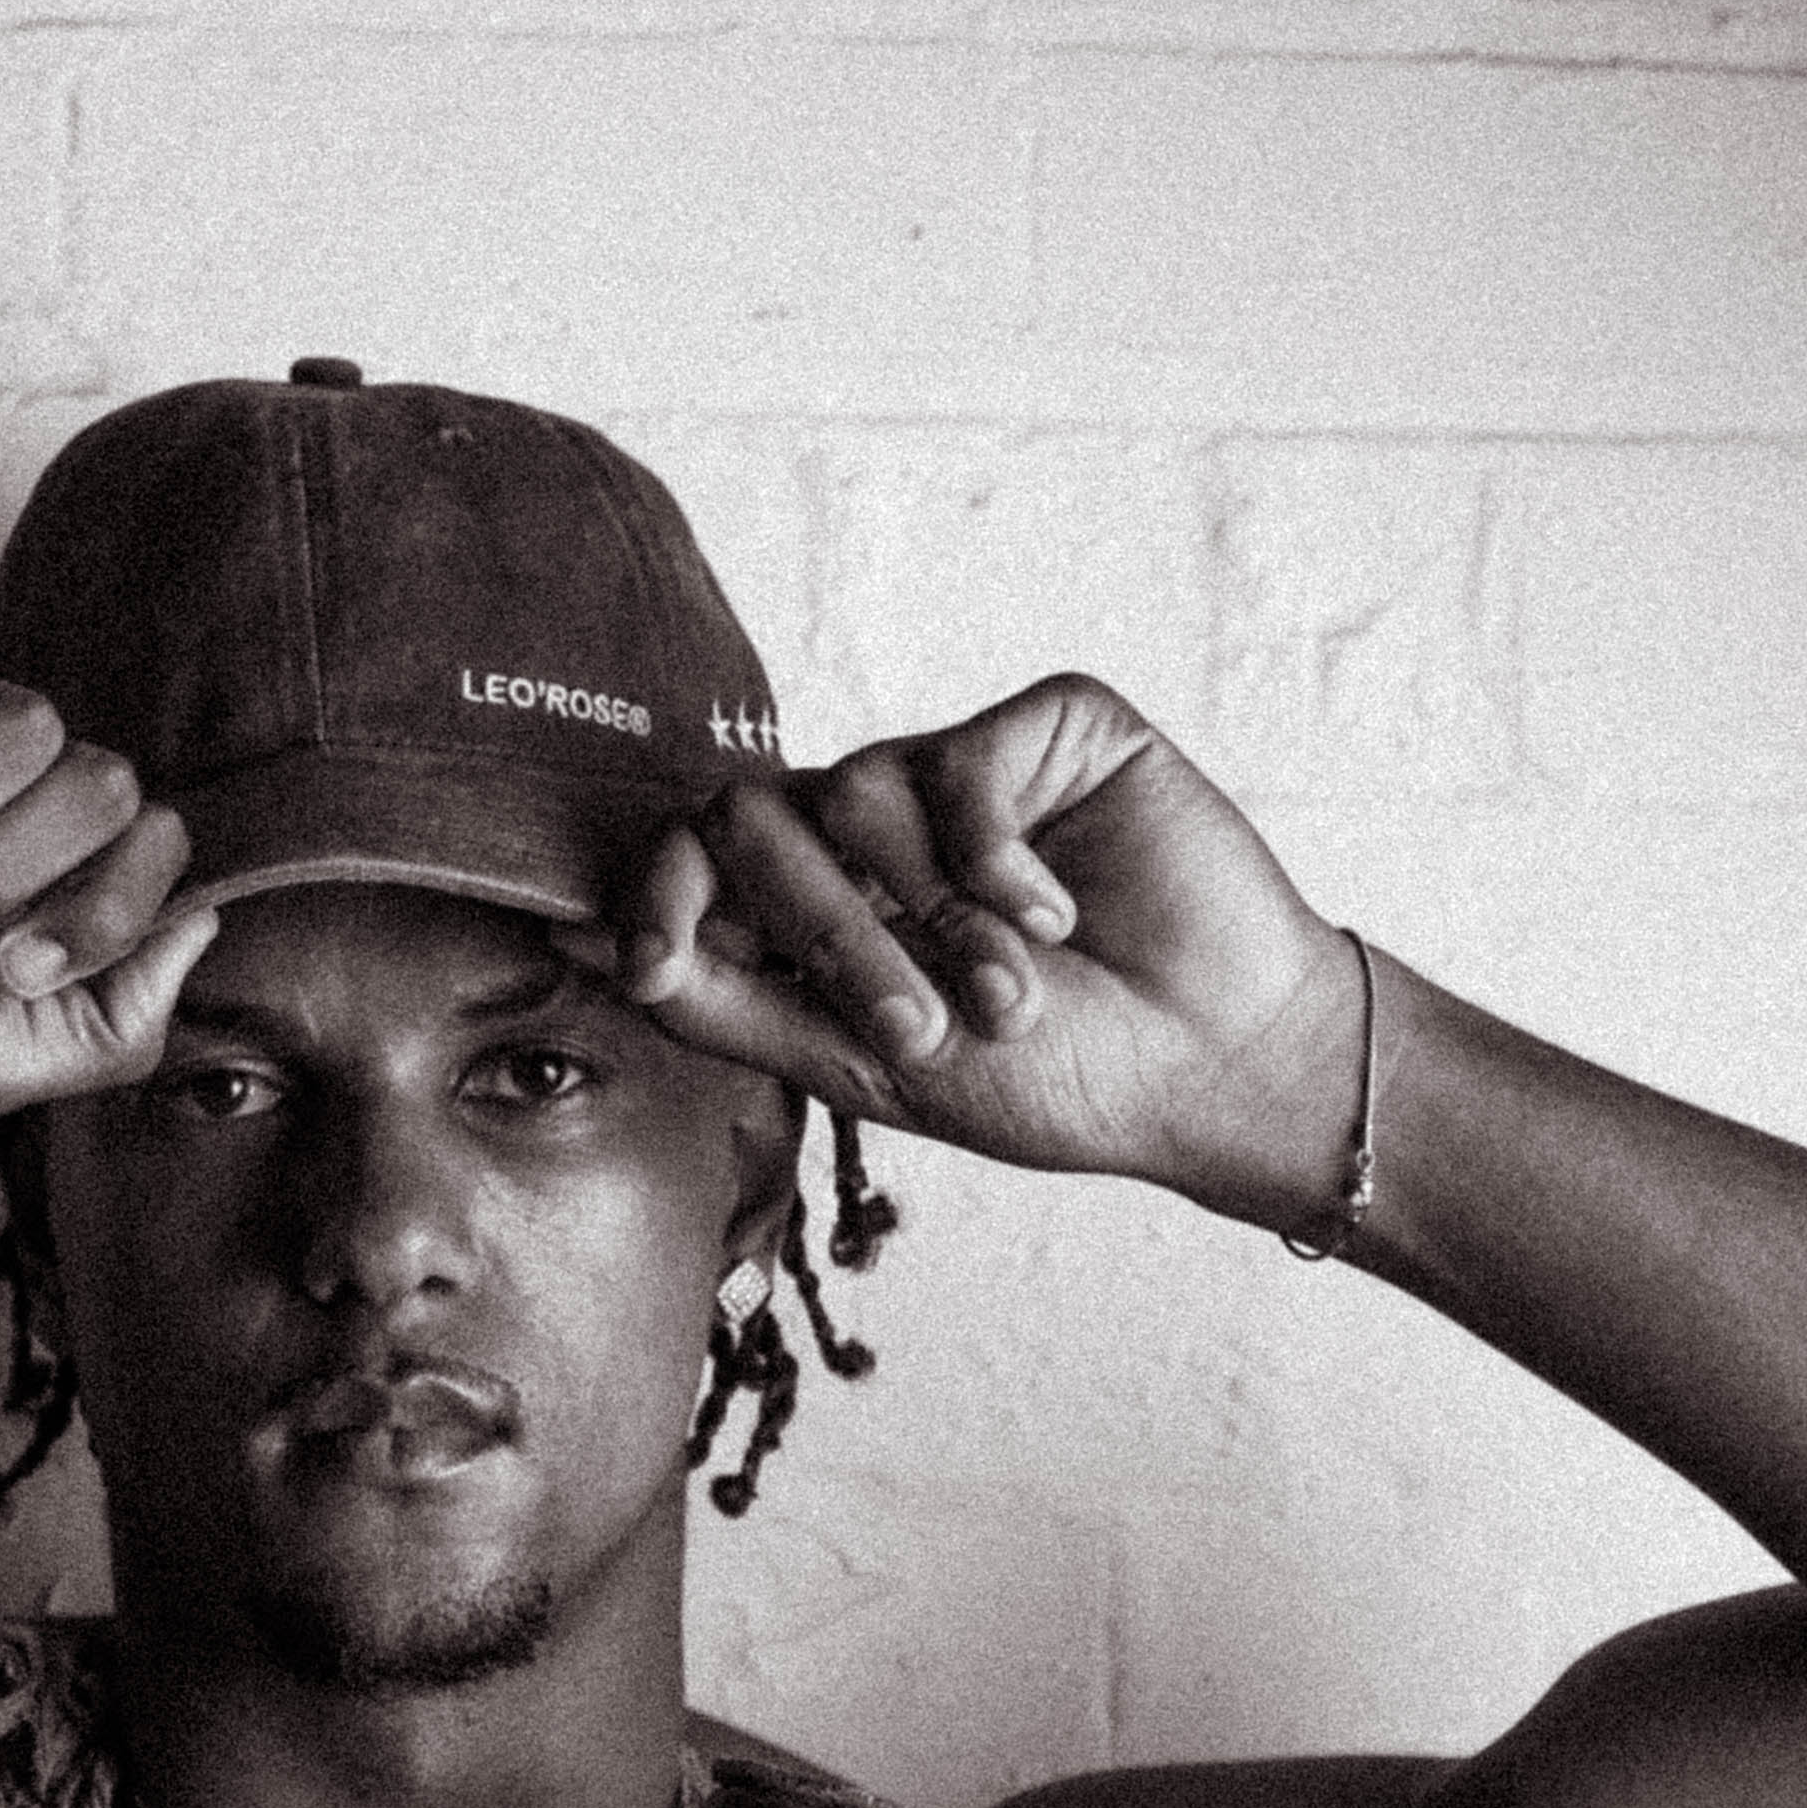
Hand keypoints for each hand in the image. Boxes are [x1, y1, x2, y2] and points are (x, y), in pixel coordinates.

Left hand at [584, 676, 1371, 1231]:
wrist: (1215, 1065)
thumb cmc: (1058, 1078)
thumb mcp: (870, 1066)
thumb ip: (731, 1002)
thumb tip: (591, 945)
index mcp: (821, 905)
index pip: (695, 854)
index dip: (657, 893)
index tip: (653, 962)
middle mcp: (878, 827)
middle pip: (757, 818)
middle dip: (823, 935)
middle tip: (919, 1028)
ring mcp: (959, 771)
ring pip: (855, 794)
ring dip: (931, 923)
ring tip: (1015, 994)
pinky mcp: (1049, 728)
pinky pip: (963, 763)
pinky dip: (996, 863)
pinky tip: (1057, 921)